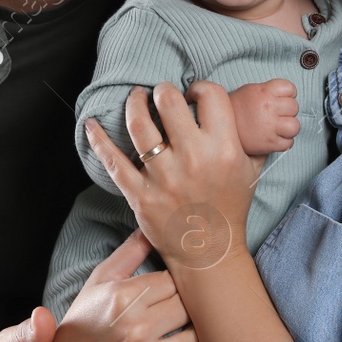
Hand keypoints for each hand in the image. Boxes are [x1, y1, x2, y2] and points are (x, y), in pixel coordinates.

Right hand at [45, 230, 205, 341]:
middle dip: (194, 305)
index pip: (176, 280)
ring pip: (199, 339)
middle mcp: (136, 328)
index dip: (181, 281)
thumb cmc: (83, 324)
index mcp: (123, 298)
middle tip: (189, 306)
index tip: (178, 285)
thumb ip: (128, 254)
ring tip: (191, 329)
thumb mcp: (98, 283)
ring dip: (200, 334)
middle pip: (191, 307)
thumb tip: (152, 227)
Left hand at [84, 82, 259, 266]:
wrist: (211, 252)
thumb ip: (248, 137)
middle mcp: (194, 159)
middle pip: (169, 101)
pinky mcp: (141, 195)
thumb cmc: (230, 207)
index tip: (193, 95)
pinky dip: (99, 139)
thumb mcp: (250, 170)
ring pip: (138, 124)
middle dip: (162, 90)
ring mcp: (164, 177)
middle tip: (160, 94)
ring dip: (134, 103)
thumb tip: (246, 107)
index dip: (199, 88)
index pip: (210, 96)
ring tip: (136, 98)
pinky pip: (113, 160)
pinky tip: (91, 124)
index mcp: (224, 149)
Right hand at [230, 79, 299, 156]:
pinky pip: (289, 143)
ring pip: (295, 126)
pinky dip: (284, 142)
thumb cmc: (234, 109)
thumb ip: (268, 91)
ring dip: (289, 128)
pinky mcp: (269, 143)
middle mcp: (268, 107)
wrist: (216, 128)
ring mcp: (270, 126)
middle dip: (288, 111)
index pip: (290, 88)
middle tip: (277, 115)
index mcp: (264, 92)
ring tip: (278, 128)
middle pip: (294, 107)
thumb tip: (286, 96)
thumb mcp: (249, 91)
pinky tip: (274, 138)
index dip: (288, 94)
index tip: (282, 99)